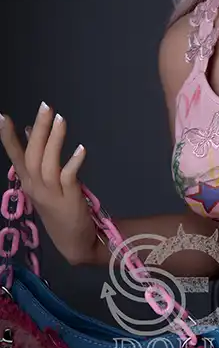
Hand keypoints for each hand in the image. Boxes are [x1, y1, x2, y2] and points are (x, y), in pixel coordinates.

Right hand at [0, 101, 98, 264]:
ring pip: (48, 164)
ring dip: (55, 140)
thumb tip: (28, 129)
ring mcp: (51, 194)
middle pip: (33, 155)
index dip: (8, 137)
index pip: (15, 156)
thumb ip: (36, 158)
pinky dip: (74, 163)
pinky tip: (81, 149)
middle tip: (46, 106)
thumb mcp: (42, 183)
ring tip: (61, 119)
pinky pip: (69, 178)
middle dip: (39, 130)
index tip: (2, 117)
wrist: (74, 241)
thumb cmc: (58, 208)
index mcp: (28, 182)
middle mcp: (35, 187)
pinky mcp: (69, 199)